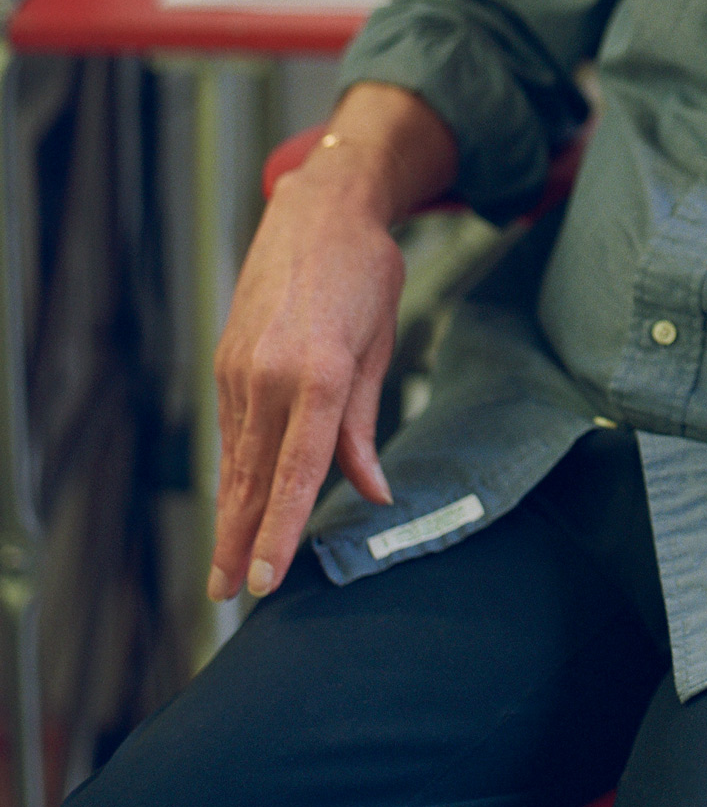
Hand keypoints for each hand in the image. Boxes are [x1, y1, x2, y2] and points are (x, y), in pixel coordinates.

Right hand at [207, 84, 454, 603]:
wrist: (320, 209)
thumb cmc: (365, 274)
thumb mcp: (379, 347)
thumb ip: (363, 425)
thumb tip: (371, 492)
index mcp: (314, 374)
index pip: (293, 473)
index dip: (279, 531)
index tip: (267, 579)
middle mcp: (267, 375)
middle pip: (250, 478)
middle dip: (239, 541)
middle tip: (227, 597)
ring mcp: (239, 368)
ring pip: (235, 458)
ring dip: (230, 514)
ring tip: (227, 566)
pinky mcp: (227, 361)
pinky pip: (233, 429)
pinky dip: (234, 470)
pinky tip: (235, 502)